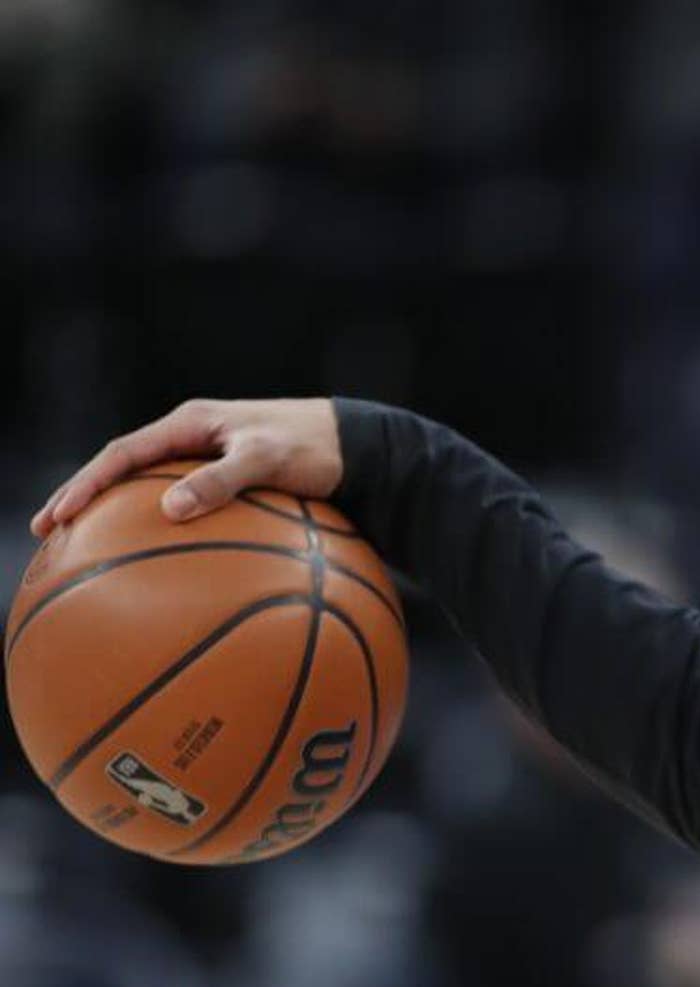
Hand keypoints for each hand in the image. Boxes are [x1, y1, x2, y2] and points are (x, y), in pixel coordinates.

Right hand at [29, 398, 343, 538]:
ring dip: (119, 515)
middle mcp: (195, 439)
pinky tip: (161, 563)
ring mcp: (210, 461)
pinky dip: (166, 530)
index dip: (86, 484)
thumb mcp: (268, 459)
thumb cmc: (317, 446)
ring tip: (89, 551)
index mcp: (192, 424)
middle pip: (125, 471)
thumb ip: (221, 480)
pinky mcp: (233, 484)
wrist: (361, 444)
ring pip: (151, 489)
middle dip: (85, 499)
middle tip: (51, 534)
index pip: (122, 454)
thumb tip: (169, 509)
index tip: (58, 516)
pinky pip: (188, 507)